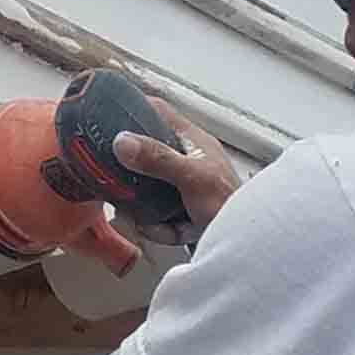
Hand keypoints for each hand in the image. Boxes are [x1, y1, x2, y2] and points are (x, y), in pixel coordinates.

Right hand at [111, 98, 240, 239]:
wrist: (249, 247)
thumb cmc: (231, 205)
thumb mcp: (191, 177)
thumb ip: (157, 158)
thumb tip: (122, 141)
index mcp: (192, 142)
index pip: (159, 113)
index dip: (133, 108)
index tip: (106, 113)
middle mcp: (187, 161)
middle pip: (146, 157)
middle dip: (131, 174)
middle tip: (115, 180)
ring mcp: (184, 188)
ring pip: (148, 191)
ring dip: (145, 210)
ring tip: (149, 219)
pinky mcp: (183, 213)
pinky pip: (158, 217)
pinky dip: (160, 228)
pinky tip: (169, 232)